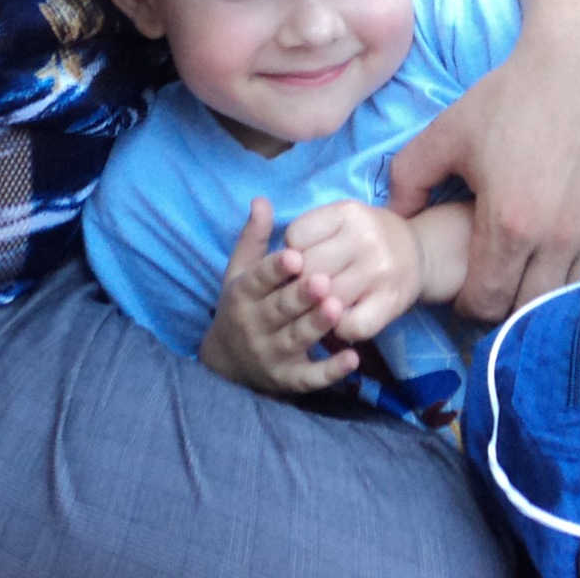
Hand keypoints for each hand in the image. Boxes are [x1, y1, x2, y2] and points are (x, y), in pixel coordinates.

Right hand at [197, 198, 359, 395]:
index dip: (275, 269)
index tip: (295, 255)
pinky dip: (330, 371)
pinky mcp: (289, 379)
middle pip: (279, 309)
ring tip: (336, 308)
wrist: (227, 364)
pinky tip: (352, 359)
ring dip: (315, 326)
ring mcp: (271, 355)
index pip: (258, 280)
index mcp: (242, 296)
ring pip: (295, 339)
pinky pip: (311, 377)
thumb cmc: (242, 307)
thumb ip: (253, 237)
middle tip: (323, 279)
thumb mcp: (239, 273)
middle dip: (300, 296)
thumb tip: (261, 200)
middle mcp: (254, 327)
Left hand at [282, 200, 426, 341]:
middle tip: (306, 290)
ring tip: (321, 305)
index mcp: (347, 213)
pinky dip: (339, 328)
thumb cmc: (367, 238)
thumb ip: (310, 234)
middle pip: (308, 271)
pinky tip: (341, 318)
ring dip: (318, 310)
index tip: (301, 259)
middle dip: (301, 285)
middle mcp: (366, 238)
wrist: (419, 253)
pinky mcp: (391, 302)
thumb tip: (282, 265)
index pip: (296, 237)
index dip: (291, 253)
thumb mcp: (341, 220)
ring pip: (326, 301)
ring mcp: (380, 271)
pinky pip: (349, 325)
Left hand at [388, 6, 579, 318]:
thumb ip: (409, 178)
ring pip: (574, 296)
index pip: (488, 302)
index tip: (470, 289)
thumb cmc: (511, 95)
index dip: (472, 303)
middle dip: (510, 302)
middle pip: (531, 307)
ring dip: (553, 292)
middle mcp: (559, 238)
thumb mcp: (447, 132)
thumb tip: (396, 217)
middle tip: (503, 281)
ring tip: (540, 272)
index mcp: (508, 223)